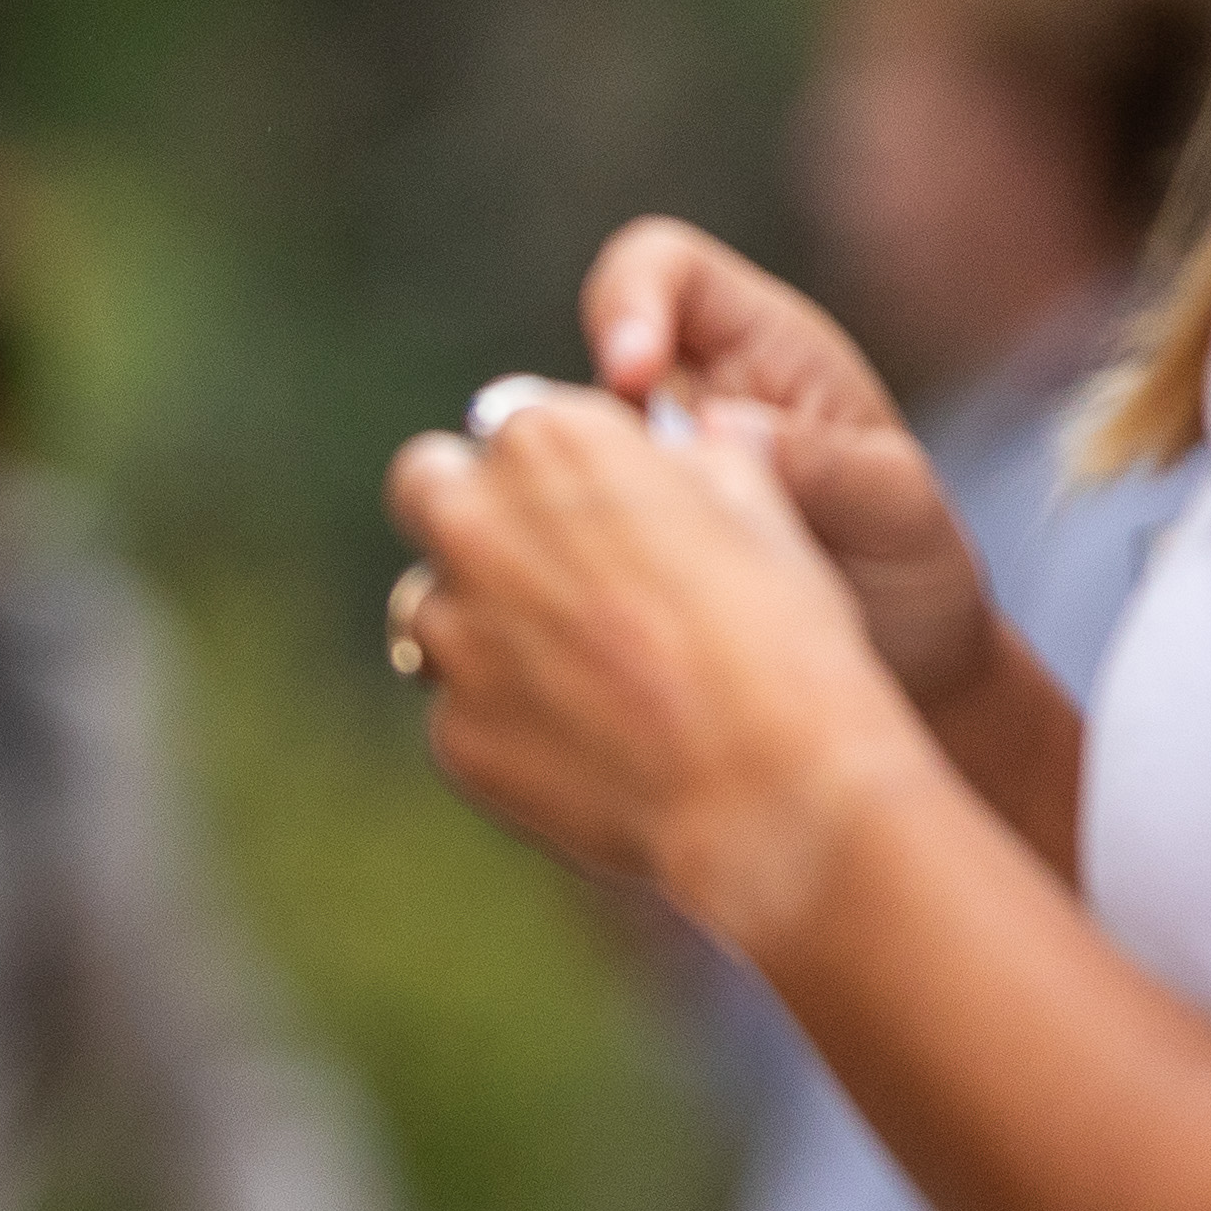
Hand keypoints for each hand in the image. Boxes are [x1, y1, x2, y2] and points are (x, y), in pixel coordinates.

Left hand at [386, 387, 931, 946]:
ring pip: (429, 608)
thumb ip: (701, 459)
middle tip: (538, 562)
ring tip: (577, 668)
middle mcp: (475, 525)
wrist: (772, 787)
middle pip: (427, 491)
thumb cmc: (783, 635)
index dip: (548, 464)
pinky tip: (585, 742)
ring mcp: (453, 636)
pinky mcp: (453, 733)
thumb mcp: (760, 508)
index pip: (507, 423)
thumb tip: (696, 438)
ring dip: (480, 623)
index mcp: (550, 442)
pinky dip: (504, 718)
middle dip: (471, 515)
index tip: (588, 500)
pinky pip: (459, 710)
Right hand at [577, 222, 1005, 723]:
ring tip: (633, 578)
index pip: (661, 267)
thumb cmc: (912, 561)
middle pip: (577, 368)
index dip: (628, 300)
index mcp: (756, 346)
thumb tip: (720, 429)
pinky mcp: (609, 545)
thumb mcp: (895, 507)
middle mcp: (678, 398)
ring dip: (567, 511)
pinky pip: (550, 536)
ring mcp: (637, 475)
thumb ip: (820, 465)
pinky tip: (617, 616)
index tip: (629, 374)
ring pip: (546, 461)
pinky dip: (562, 566)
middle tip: (616, 504)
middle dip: (571, 433)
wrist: (903, 664)